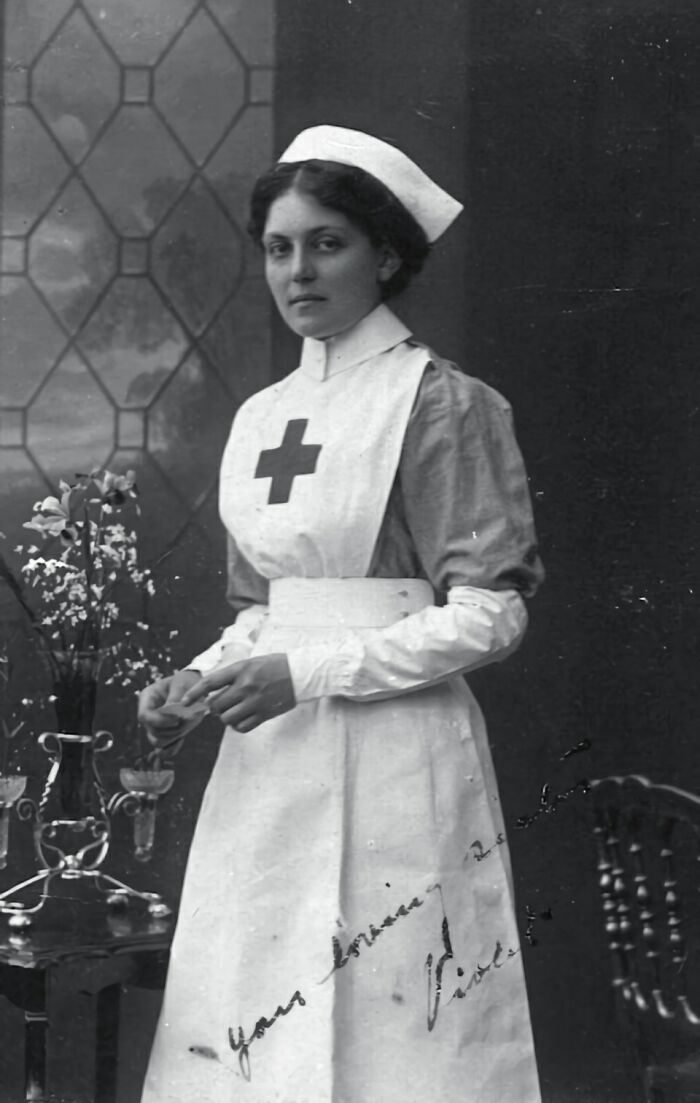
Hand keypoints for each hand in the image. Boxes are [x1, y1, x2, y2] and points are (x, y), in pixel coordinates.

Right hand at [138, 669, 203, 745]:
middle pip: (152, 731)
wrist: (192, 687)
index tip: (178, 719)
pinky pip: (163, 751)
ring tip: (188, 723)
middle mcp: (148, 713)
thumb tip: (173, 713)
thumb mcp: (182, 684)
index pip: (145, 716)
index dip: (160, 721)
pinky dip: (172, 749)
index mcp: (147, 698)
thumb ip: (176, 698)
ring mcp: (155, 726)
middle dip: (172, 729)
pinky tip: (181, 740)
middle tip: (188, 718)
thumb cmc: (186, 681)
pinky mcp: (164, 735)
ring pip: (158, 742)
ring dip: (175, 737)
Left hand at [181, 654, 295, 732]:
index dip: (194, 693)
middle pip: (216, 705)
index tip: (184, 702)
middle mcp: (246, 686)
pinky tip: (242, 718)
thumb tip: (211, 692)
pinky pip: (242, 727)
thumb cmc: (274, 665)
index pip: (210, 683)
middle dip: (214, 707)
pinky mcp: (264, 714)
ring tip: (234, 710)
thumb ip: (232, 675)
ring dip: (226, 717)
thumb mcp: (250, 662)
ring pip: (227, 718)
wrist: (300, 673)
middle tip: (221, 704)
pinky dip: (238, 725)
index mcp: (240, 670)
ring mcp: (255, 701)